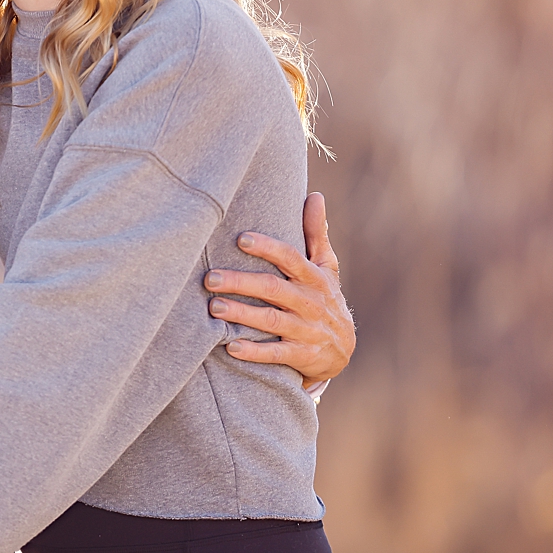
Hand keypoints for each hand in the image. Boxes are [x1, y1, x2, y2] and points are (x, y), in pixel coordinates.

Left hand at [205, 191, 353, 385]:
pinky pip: (276, 355)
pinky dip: (254, 352)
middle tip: (210, 278)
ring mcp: (307, 331)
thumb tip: (315, 195)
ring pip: (272, 321)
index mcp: (315, 278)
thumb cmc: (325, 299)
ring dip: (242, 314)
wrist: (343, 351)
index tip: (240, 239)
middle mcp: (311, 303)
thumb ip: (316, 234)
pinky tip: (230, 346)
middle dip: (241, 283)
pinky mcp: (302, 357)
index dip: (267, 248)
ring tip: (213, 307)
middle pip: (274, 289)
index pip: (291, 258)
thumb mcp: (326, 267)